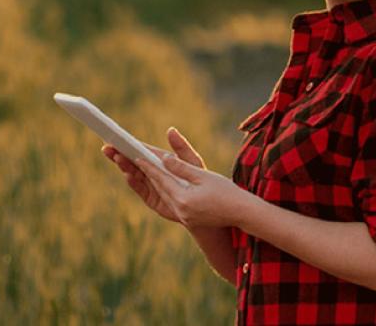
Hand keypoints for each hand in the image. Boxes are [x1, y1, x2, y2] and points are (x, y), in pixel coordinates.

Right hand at [102, 126, 204, 222]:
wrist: (204, 206)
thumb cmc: (200, 180)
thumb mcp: (192, 161)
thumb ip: (181, 147)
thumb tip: (171, 130)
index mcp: (160, 159)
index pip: (141, 149)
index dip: (129, 143)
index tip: (116, 136)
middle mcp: (153, 171)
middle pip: (133, 161)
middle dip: (119, 153)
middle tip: (107, 147)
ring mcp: (151, 185)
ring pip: (133, 173)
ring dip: (124, 165)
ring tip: (116, 157)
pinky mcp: (151, 199)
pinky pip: (140, 189)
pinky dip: (133, 182)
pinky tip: (128, 174)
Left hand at [132, 128, 253, 229]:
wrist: (242, 213)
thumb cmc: (226, 191)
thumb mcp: (203, 175)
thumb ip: (182, 168)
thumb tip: (164, 159)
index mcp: (183, 199)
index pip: (161, 179)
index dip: (148, 166)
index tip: (137, 156)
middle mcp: (180, 210)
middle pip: (159, 188)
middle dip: (146, 173)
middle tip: (133, 160)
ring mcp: (184, 217)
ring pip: (164, 196)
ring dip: (153, 183)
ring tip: (142, 170)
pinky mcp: (188, 219)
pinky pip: (172, 202)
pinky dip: (165, 191)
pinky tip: (160, 183)